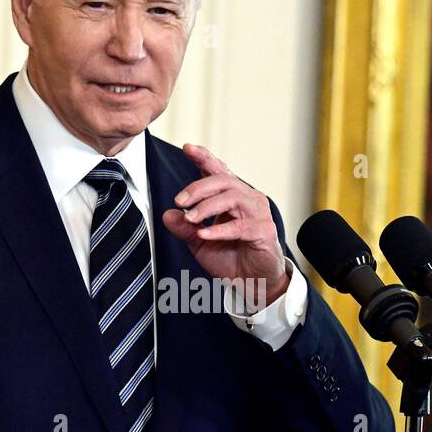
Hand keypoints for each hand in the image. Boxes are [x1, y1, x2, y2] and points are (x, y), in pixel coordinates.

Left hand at [161, 144, 288, 307]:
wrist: (252, 283)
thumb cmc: (231, 259)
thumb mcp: (199, 243)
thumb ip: (184, 228)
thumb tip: (167, 214)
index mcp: (232, 196)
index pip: (218, 171)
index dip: (204, 158)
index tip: (187, 148)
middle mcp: (247, 199)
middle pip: (223, 181)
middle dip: (198, 188)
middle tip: (179, 200)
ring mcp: (258, 213)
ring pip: (232, 198)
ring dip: (207, 207)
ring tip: (190, 218)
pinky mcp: (264, 231)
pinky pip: (240, 226)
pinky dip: (220, 230)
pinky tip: (204, 234)